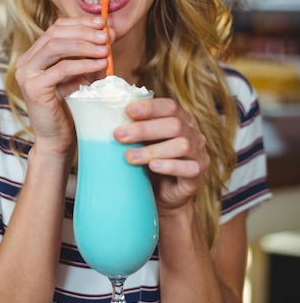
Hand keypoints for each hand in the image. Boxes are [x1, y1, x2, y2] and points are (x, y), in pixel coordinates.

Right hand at [15, 16, 112, 154]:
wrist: (60, 140)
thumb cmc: (73, 108)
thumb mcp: (85, 74)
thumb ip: (94, 54)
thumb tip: (111, 31)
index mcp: (36, 54)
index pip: (57, 28)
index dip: (81, 22)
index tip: (104, 22)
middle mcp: (26, 61)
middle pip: (55, 33)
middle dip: (84, 31)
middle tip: (107, 35)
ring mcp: (26, 74)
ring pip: (55, 46)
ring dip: (84, 44)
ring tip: (106, 48)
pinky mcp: (32, 88)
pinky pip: (60, 68)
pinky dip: (83, 64)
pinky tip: (101, 64)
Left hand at [113, 97, 209, 213]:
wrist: (162, 195)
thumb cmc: (149, 163)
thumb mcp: (140, 143)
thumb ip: (132, 128)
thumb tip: (103, 116)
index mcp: (181, 120)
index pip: (170, 107)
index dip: (150, 107)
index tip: (127, 111)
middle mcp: (193, 134)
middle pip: (174, 125)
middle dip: (144, 129)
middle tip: (119, 136)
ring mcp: (198, 154)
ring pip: (182, 146)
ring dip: (152, 150)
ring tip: (129, 157)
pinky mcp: (197, 176)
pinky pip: (189, 168)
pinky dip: (169, 166)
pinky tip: (153, 167)